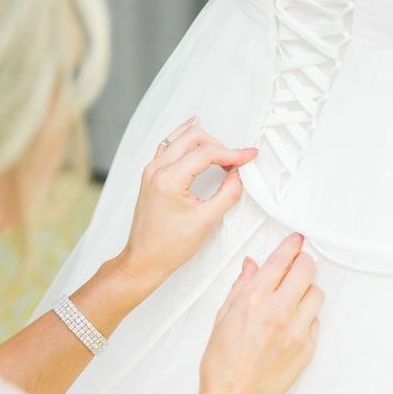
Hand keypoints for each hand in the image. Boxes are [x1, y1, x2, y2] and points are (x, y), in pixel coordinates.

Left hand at [118, 117, 257, 285]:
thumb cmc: (168, 246)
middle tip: (235, 161)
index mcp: (169, 180)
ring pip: (179, 137)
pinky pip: (168, 146)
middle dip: (218, 145)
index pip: (206, 153)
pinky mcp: (151, 175)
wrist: (145, 259)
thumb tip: (239, 176)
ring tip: (221, 153)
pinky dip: (184, 139)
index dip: (232, 152)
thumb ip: (228, 193)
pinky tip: (192, 134)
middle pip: (193, 137)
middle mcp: (156, 170)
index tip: (248, 156)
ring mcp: (151, 171)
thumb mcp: (207, 220)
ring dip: (203, 141)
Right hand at [198, 233, 323, 393]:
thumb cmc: (223, 365)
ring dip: (306, 291)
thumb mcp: (223, 317)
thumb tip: (251, 268)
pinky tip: (290, 324)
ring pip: (316, 294)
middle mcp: (279, 312)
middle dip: (301, 264)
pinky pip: (315, 321)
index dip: (291, 246)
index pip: (281, 260)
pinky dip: (306, 317)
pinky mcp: (308, 348)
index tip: (295, 241)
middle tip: (296, 267)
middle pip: (307, 270)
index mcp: (254, 300)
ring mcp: (297, 330)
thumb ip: (241, 287)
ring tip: (292, 299)